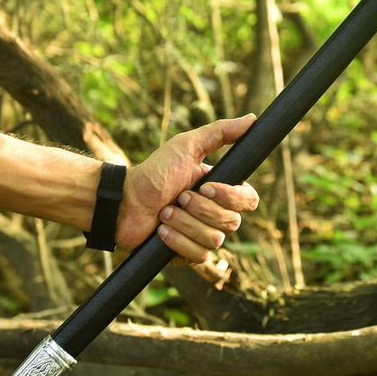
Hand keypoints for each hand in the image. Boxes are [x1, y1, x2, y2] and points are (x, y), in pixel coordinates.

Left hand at [114, 115, 258, 263]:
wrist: (124, 201)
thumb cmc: (155, 172)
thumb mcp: (186, 146)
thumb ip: (220, 132)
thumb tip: (252, 119)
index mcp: (222, 190)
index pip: (249, 200)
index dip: (231, 197)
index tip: (206, 186)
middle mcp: (217, 214)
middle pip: (232, 222)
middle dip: (201, 210)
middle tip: (179, 197)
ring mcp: (204, 236)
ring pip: (215, 240)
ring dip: (184, 224)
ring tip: (165, 213)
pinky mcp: (189, 254)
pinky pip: (199, 256)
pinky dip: (177, 241)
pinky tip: (161, 231)